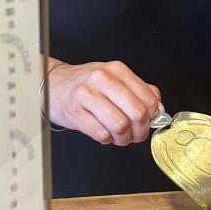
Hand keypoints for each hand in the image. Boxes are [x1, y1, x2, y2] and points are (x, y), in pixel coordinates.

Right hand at [45, 60, 160, 145]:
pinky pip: (101, 134)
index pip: (148, 98)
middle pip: (137, 113)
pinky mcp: (74, 113)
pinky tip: (104, 133)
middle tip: (135, 134)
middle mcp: (102, 79)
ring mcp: (86, 95)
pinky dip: (107, 139)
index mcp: (116, 70)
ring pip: (120, 125)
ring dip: (124, 138)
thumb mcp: (114, 78)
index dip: (152, 116)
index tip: (147, 121)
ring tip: (120, 136)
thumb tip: (158, 108)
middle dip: (140, 131)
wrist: (52, 84)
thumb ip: (138, 90)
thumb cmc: (85, 84)